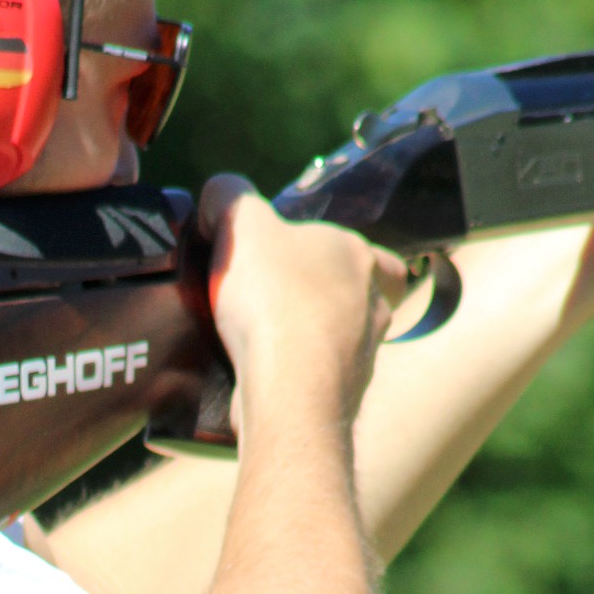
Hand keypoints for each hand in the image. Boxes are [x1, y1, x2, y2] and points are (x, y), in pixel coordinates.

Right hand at [199, 174, 407, 422]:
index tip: (295, 264)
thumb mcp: (242, 224)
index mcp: (358, 256)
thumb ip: (230, 196)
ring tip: (263, 343)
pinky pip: (321, 383)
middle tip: (280, 303)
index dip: (334, 255)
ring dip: (312, 341)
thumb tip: (220, 194)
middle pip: (361, 298)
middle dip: (326, 300)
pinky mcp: (342, 399)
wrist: (289, 390)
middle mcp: (373, 306)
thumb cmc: (275, 299)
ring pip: (344, 343)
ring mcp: (364, 356)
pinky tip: (262, 376)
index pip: (367, 251)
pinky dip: (297, 378)